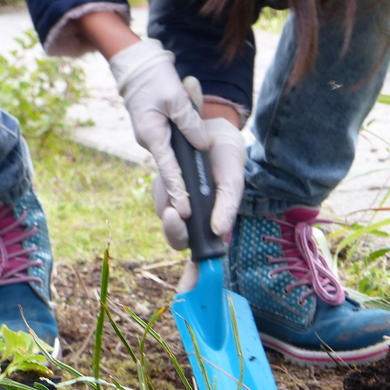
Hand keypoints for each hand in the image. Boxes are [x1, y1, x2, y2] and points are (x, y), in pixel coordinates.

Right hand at [109, 39, 209, 217]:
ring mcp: (151, 136)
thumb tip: (203, 146)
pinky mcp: (154, 130)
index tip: (187, 211)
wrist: (135, 63)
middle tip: (197, 209)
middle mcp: (149, 140)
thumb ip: (191, 124)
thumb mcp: (177, 98)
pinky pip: (170, 145)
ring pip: (173, 154)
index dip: (179, 191)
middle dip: (183, 186)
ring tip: (198, 193)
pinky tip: (193, 157)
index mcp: (153, 135)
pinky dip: (181, 151)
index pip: (169, 170)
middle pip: (172, 166)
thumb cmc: (155, 77)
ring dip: (185, 166)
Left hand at [152, 115, 245, 249]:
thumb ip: (227, 208)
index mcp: (207, 224)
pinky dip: (164, 183)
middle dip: (172, 226)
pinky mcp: (165, 190)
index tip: (182, 245)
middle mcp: (189, 219)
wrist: (216, 140)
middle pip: (173, 233)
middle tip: (173, 213)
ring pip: (163, 210)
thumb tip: (218, 231)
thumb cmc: (228, 166)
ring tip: (184, 175)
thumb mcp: (231, 184)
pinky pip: (158, 192)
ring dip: (169, 197)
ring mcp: (175, 204)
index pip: (192, 246)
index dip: (184, 250)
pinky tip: (177, 168)